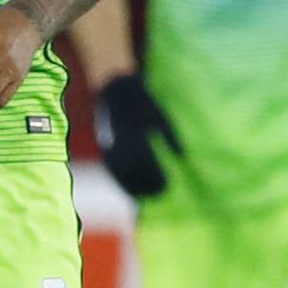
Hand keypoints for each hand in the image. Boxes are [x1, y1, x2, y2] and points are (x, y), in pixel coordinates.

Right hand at [94, 72, 181, 196]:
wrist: (116, 90)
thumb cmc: (144, 103)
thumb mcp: (160, 117)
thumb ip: (172, 136)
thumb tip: (182, 156)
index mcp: (135, 132)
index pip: (146, 160)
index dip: (156, 175)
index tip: (167, 185)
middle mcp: (120, 141)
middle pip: (133, 170)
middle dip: (146, 184)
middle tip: (161, 194)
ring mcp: (110, 144)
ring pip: (120, 172)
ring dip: (133, 186)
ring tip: (146, 197)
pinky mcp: (105, 146)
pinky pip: (111, 168)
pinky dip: (121, 181)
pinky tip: (131, 191)